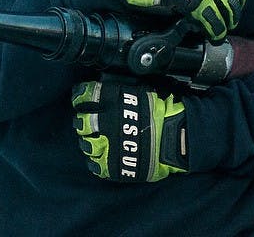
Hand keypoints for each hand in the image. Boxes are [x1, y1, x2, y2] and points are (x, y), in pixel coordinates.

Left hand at [72, 77, 187, 182]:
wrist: (174, 139)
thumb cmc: (160, 112)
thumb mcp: (139, 92)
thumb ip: (120, 92)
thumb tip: (107, 87)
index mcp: (109, 102)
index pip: (83, 96)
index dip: (79, 97)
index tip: (79, 99)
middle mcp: (102, 123)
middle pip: (81, 123)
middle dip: (81, 122)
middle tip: (85, 123)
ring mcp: (106, 146)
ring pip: (86, 145)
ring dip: (87, 142)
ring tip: (93, 141)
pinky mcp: (111, 166)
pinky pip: (95, 166)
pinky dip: (95, 161)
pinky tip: (100, 157)